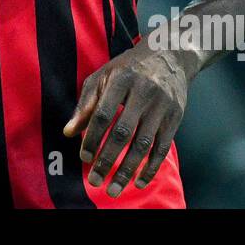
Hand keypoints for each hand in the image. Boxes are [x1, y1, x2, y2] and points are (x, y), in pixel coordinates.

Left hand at [62, 46, 189, 195]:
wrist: (170, 54)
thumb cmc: (129, 68)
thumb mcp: (103, 76)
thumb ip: (86, 103)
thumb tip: (68, 133)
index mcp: (121, 79)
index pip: (103, 114)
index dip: (92, 137)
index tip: (83, 157)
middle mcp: (143, 92)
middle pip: (123, 132)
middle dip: (107, 160)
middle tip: (95, 181)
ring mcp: (162, 105)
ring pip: (143, 144)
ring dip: (128, 170)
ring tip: (114, 189)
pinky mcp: (175, 117)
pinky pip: (163, 147)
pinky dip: (151, 167)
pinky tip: (139, 182)